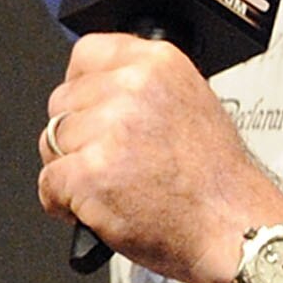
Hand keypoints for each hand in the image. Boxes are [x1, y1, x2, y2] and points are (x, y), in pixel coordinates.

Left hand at [35, 33, 282, 282]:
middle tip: (112, 160)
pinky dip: (63, 203)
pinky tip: (98, 207)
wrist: (234, 228)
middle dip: (76, 135)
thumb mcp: (192, 103)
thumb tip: (98, 89)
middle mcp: (132, 88)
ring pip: (50, 142)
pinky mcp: (89, 173)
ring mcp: (109, 129)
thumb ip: (143, 88)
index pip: (86, 53)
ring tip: (114, 186)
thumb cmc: (216, 181)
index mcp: (157, 63)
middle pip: (62, 102)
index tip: (93, 110)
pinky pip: (48, 183)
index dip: (83, 89)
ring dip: (71, 169)